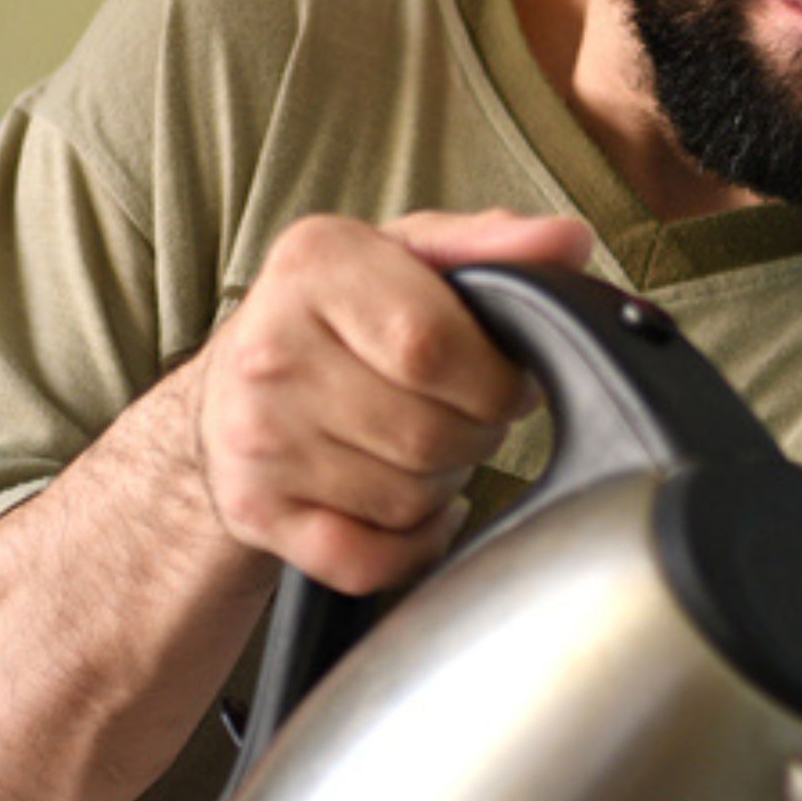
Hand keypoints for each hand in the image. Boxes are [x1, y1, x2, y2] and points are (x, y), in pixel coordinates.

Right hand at [195, 209, 593, 593]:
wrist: (233, 389)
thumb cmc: (343, 317)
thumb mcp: (412, 257)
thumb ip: (493, 245)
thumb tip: (568, 241)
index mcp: (316, 266)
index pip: (433, 345)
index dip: (494, 378)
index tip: (504, 378)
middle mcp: (270, 350)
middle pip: (429, 432)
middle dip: (476, 434)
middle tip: (464, 415)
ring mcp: (256, 438)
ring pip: (407, 499)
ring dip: (442, 485)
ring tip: (424, 447)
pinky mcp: (254, 511)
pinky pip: (368, 560)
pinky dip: (410, 546)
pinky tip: (408, 509)